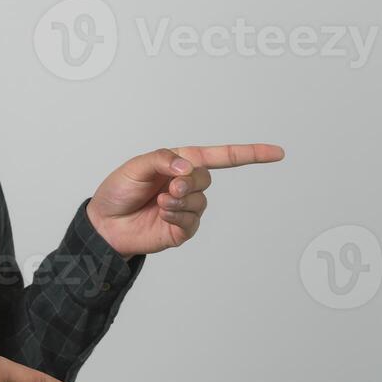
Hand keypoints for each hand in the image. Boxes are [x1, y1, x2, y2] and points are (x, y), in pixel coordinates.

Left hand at [86, 144, 284, 256]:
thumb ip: (163, 160)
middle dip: (189, 182)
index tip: (277, 153)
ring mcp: (187, 208)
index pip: (221, 157)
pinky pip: (191, 221)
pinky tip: (161, 214)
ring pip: (200, 201)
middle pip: (206, 179)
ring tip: (160, 202)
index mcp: (180, 163)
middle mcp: (187, 184)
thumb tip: (188, 167)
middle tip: (169, 187)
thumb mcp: (136, 167)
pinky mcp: (183, 228)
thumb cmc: (118, 191)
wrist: (104, 224)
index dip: (250, 154)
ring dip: (180, 201)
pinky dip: (177, 216)